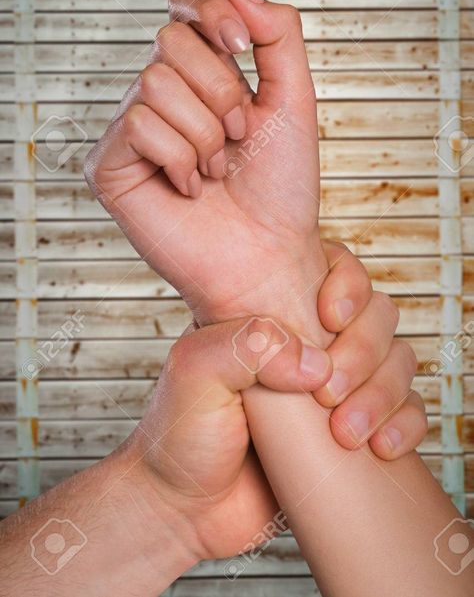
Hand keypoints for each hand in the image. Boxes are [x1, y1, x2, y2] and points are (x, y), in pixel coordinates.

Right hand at [85, 0, 330, 343]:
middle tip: (237, 138)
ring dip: (205, 134)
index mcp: (203, 77)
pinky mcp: (110, 164)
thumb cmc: (281, 191)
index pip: (184, 7)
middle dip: (223, 94)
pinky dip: (180, 158)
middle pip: (172, 42)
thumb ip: (277, 36)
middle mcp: (164, 97)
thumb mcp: (295, 101)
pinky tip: (190, 187)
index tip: (241, 45)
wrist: (269, 253)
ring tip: (216, 169)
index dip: (208, 11)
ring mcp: (133, 130)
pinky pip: (139, 125)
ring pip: (156, 83)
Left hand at [124, 312, 425, 561]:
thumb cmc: (180, 434)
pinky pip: (404, 412)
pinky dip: (405, 424)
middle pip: (376, 315)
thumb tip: (312, 362)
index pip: (333, 268)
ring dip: (384, 391)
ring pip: (397, 360)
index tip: (329, 317)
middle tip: (328, 392)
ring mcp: (334, 386)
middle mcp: (308, 343)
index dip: (347, 285)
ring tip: (346, 432)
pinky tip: (381, 446)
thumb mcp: (193, 372)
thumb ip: (243, 345)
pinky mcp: (351, 428)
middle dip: (364, 350)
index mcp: (271, 313)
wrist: (187, 510)